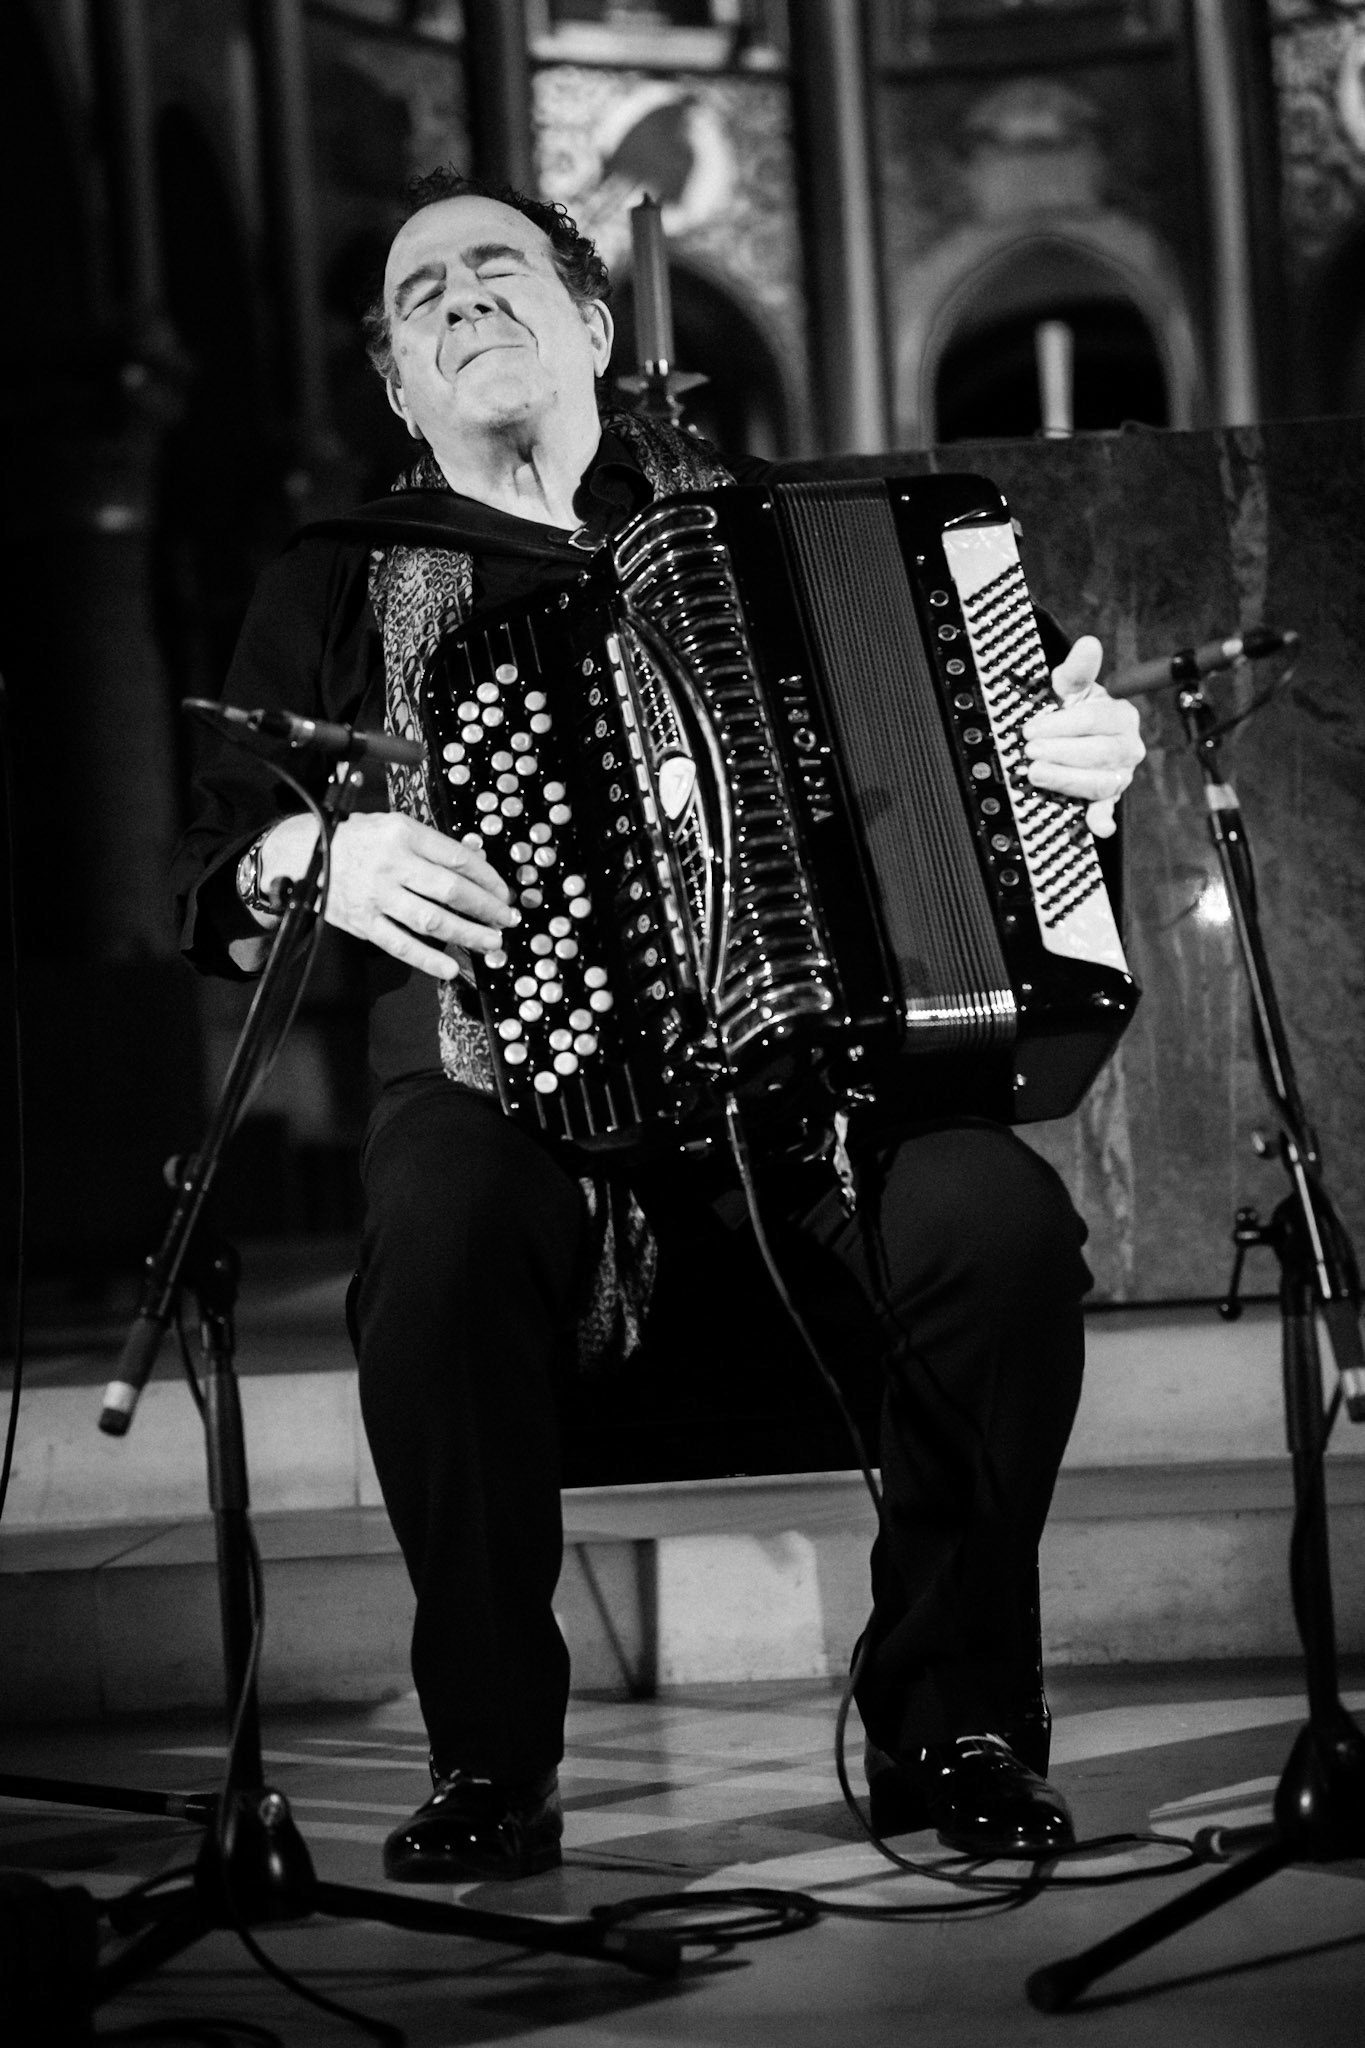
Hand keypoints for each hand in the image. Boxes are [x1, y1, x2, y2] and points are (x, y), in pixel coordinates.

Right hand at [261, 811, 518, 980]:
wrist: (302, 854)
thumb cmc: (355, 838)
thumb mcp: (393, 826)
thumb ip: (433, 844)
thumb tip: (475, 859)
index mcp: (403, 834)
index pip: (458, 858)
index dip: (488, 879)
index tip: (503, 893)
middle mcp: (392, 864)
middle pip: (451, 891)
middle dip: (486, 909)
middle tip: (506, 920)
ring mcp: (377, 895)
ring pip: (432, 921)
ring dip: (467, 935)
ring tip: (490, 943)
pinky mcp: (363, 922)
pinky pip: (400, 944)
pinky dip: (427, 960)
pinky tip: (450, 968)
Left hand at [1022, 635, 1145, 837]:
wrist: (1078, 735)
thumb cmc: (1073, 709)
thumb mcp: (1072, 687)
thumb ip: (1078, 669)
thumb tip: (1088, 643)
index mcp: (1121, 716)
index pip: (1095, 721)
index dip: (1062, 725)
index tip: (1030, 729)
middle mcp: (1127, 747)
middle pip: (1098, 752)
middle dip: (1060, 752)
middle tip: (1028, 751)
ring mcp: (1120, 775)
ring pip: (1100, 782)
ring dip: (1066, 780)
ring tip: (1035, 774)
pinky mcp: (1108, 798)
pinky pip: (1108, 810)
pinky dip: (1103, 820)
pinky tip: (1097, 826)